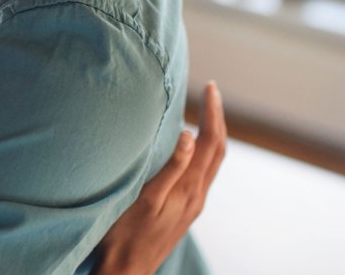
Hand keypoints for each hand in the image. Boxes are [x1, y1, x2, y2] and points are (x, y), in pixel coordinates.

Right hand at [93, 82, 226, 274]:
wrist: (126, 272)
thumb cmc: (127, 236)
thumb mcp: (146, 199)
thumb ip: (170, 168)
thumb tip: (188, 134)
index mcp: (189, 189)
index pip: (210, 141)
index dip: (213, 112)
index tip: (210, 87)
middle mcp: (197, 196)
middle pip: (218, 150)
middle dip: (217, 118)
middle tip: (211, 91)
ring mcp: (192, 204)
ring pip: (212, 162)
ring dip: (212, 134)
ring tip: (204, 112)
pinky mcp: (184, 210)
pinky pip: (202, 173)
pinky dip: (202, 151)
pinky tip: (188, 147)